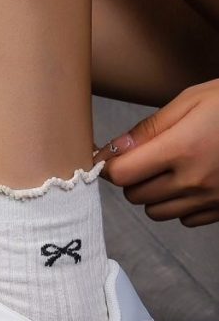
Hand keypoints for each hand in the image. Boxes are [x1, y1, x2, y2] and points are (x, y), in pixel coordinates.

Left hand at [92, 79, 218, 226]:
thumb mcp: (192, 100)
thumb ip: (150, 127)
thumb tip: (113, 148)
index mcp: (181, 148)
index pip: (121, 175)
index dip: (112, 165)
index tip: (115, 155)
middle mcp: (193, 180)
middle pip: (134, 196)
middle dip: (134, 178)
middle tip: (149, 156)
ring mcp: (209, 199)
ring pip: (156, 212)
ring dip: (155, 194)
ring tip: (173, 168)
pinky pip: (184, 219)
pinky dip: (181, 205)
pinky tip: (194, 181)